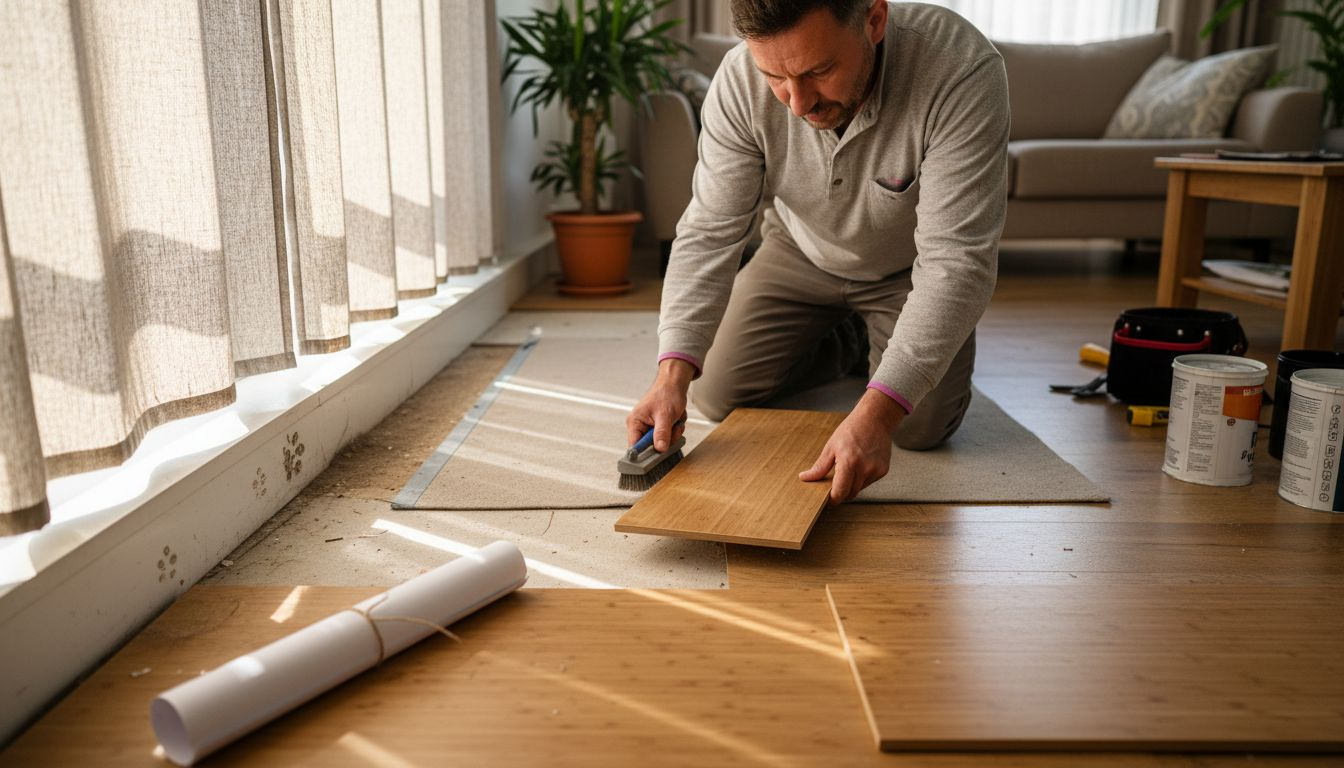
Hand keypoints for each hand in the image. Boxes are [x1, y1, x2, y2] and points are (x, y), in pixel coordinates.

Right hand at [627, 358, 694, 451]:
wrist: (675, 383)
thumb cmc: (666, 393)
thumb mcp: (665, 415)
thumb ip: (661, 433)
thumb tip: (659, 449)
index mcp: (635, 422)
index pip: (634, 447)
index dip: (644, 455)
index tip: (656, 457)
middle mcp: (640, 426)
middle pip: (651, 446)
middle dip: (666, 438)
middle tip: (672, 427)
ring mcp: (650, 426)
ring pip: (663, 441)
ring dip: (673, 432)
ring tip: (675, 419)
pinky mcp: (659, 426)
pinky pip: (669, 436)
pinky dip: (675, 428)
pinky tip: (676, 418)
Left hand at [799, 389, 905, 504]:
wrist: (874, 419)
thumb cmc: (851, 430)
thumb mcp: (831, 447)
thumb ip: (819, 467)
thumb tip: (805, 478)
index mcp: (848, 463)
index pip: (840, 492)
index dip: (833, 499)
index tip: (828, 499)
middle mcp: (864, 469)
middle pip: (850, 494)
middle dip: (842, 493)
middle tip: (835, 483)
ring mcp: (875, 470)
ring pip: (860, 489)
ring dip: (852, 486)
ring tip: (849, 469)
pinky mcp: (883, 470)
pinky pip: (869, 482)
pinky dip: (862, 479)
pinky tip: (860, 464)